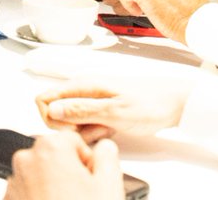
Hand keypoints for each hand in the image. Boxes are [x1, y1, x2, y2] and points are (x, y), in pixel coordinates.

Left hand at [5, 133, 123, 199]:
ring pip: (40, 175)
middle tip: (84, 196)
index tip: (92, 178)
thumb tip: (104, 147)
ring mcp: (14, 181)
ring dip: (53, 186)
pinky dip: (40, 199)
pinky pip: (28, 192)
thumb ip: (108, 157)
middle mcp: (26, 160)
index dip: (87, 160)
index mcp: (50, 149)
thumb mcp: (109, 186)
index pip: (71, 140)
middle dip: (68, 172)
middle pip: (53, 157)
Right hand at [35, 79, 187, 141]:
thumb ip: (81, 110)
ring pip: (69, 119)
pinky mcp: (98, 107)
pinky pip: (84, 121)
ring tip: (107, 129)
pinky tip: (110, 129)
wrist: (174, 103)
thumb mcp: (114, 111)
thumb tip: (51, 109)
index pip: (42, 99)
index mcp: (81, 85)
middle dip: (69, 128)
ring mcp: (89, 98)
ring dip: (83, 131)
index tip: (72, 130)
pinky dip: (93, 130)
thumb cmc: (150, 104)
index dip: (51, 119)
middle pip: (54, 111)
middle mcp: (81, 89)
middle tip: (94, 131)